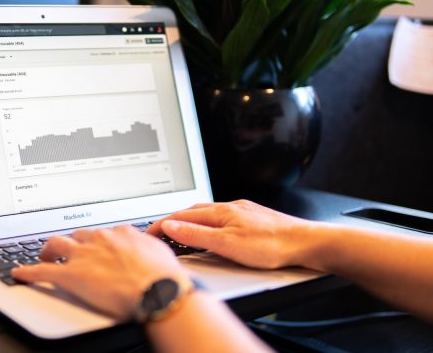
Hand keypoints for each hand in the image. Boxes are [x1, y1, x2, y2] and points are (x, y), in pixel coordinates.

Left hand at [11, 226, 189, 319]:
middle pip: (77, 234)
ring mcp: (83, 256)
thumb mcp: (160, 252)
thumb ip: (148, 248)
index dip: (97, 240)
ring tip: (45, 255)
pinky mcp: (71, 275)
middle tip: (69, 249)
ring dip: (48, 249)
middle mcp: (100, 239)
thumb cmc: (164, 276)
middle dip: (72, 241)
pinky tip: (20, 273)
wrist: (158, 289)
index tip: (95, 245)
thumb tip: (151, 249)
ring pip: (57, 243)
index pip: (103, 232)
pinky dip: (29, 271)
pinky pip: (43, 271)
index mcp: (120, 233)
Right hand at [147, 200, 318, 268]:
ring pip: (206, 214)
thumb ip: (196, 235)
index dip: (161, 224)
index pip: (181, 216)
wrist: (305, 243)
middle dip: (172, 221)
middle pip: (191, 212)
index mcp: (219, 212)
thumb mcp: (227, 244)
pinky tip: (210, 232)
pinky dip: (205, 224)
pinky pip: (219, 218)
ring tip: (179, 232)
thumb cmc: (271, 245)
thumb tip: (171, 227)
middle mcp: (228, 208)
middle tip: (158, 233)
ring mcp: (240, 212)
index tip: (147, 232)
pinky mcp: (251, 218)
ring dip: (188, 222)